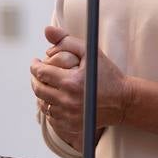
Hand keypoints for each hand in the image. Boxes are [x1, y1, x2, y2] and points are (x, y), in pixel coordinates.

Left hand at [30, 25, 129, 145]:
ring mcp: (69, 116)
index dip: (34, 65)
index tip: (36, 61)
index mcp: (71, 82)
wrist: (123, 101)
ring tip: (48, 84)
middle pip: (38, 89)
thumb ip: (66, 40)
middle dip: (35, 78)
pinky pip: (51, 117)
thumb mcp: (90, 53)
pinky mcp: (71, 127)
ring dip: (42, 93)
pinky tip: (57, 99)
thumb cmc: (107, 74)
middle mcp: (68, 101)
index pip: (41, 72)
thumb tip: (47, 30)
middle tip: (39, 72)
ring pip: (43, 104)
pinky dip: (50, 107)